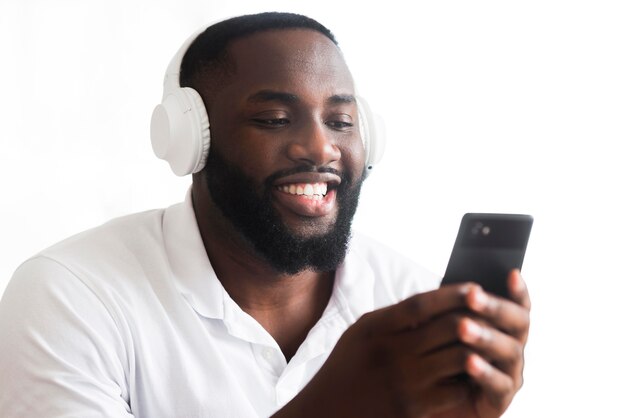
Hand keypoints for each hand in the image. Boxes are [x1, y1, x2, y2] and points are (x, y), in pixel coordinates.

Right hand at [274, 283, 489, 417]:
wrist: (325, 412)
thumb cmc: (346, 368)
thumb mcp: (360, 333)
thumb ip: (393, 317)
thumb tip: (434, 301)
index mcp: (376, 328)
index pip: (422, 304)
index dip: (452, 293)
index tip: (475, 286)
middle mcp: (391, 352)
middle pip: (446, 327)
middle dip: (475, 317)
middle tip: (493, 311)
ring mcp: (404, 382)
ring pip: (458, 357)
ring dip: (476, 348)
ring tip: (489, 340)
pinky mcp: (414, 408)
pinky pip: (454, 388)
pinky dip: (468, 379)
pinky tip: (474, 371)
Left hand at [432, 269, 530, 417]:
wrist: (426, 395)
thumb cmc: (436, 354)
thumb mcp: (441, 326)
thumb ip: (452, 308)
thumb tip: (457, 284)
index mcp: (502, 326)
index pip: (517, 304)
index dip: (518, 290)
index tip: (512, 273)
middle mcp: (512, 346)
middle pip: (517, 323)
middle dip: (494, 307)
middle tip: (472, 295)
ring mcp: (510, 373)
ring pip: (510, 351)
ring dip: (486, 336)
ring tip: (463, 326)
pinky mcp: (500, 400)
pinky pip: (498, 385)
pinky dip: (485, 371)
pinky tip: (469, 361)